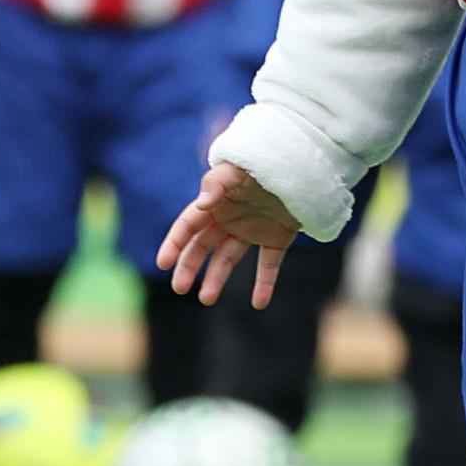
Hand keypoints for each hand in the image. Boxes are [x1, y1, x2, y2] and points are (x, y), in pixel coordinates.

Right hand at [156, 161, 300, 307]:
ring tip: (206, 299)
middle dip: (189, 267)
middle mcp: (229, 219)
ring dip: (216, 279)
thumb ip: (216, 184)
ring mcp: (252, 230)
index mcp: (215, 203)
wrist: (302, 164)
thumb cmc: (263, 162)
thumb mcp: (236, 170)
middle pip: (202, 247)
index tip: (163, 263)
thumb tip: (200, 207)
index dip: (174, 244)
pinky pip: (268, 265)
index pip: (188, 226)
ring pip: (228, 258)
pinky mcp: (276, 238)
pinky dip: (264, 284)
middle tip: (179, 288)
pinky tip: (259, 304)